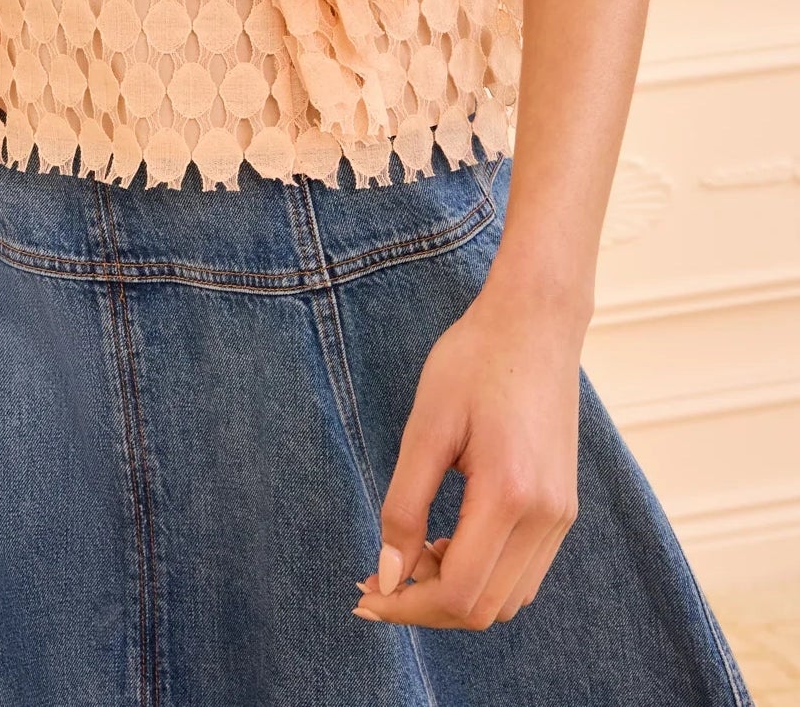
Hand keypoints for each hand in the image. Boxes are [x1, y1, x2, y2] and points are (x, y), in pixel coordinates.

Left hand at [353, 272, 583, 629]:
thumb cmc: (474, 361)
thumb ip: (405, 506)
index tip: (365, 594)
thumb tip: (388, 576)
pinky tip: (450, 540)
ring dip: (456, 593)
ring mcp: (562, 515)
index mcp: (510, 495)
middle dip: (426, 605)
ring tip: (415, 551)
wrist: (535, 321)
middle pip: (484, 609)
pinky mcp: (564, 507)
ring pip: (508, 599)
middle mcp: (547, 517)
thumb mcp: (426, 427)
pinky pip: (524, 572)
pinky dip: (484, 574)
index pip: (459, 594)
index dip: (407, 606)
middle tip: (377, 578)